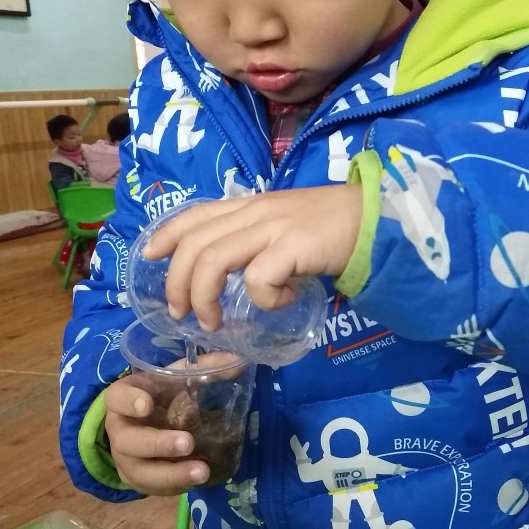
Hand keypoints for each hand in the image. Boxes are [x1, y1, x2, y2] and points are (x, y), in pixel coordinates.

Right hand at [104, 375, 208, 494]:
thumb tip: (236, 362)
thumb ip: (205, 368)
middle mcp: (119, 430)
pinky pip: (152, 488)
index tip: (147, 404)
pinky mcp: (138, 479)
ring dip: (170, 474)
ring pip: (139, 471)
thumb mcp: (179, 376)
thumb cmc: (163, 394)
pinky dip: (175, 486)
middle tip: (187, 443)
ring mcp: (125, 458)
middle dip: (157, 444)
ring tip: (201, 471)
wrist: (150, 421)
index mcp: (124, 398)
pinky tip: (198, 481)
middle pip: (127, 441)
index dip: (128, 401)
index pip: (116, 398)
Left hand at [146, 185, 362, 330]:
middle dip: (178, 283)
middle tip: (182, 313)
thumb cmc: (336, 227)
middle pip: (195, 244)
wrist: (379, 217)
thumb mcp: (288, 226)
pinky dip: (264, 299)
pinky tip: (285, 301)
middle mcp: (255, 212)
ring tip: (213, 322)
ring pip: (214, 260)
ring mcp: (273, 227)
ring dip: (205, 297)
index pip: (196, 214)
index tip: (149, 256)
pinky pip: (258, 280)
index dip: (166, 234)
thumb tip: (243, 278)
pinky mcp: (293, 246)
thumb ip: (262, 242)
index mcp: (251, 205)